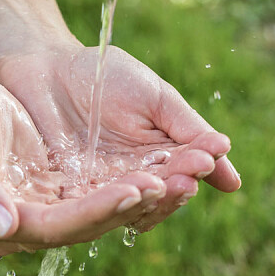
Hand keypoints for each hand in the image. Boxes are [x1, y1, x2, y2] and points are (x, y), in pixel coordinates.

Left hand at [0, 43, 239, 232]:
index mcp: (161, 161)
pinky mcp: (66, 198)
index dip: (194, 169)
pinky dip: (103, 205)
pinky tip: (117, 195)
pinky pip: (88, 209)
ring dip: (143, 201)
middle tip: (184, 179)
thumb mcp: (155, 98)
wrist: (46, 66)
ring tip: (154, 187)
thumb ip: (189, 130)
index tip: (204, 159)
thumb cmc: (105, 77)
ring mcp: (101, 193)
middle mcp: (134, 183)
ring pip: (128, 209)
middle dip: (172, 189)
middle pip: (159, 198)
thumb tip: (228, 161)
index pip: (184, 174)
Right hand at [0, 75, 168, 253]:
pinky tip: (167, 171)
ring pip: (103, 211)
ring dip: (143, 197)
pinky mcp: (60, 192)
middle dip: (133, 204)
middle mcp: (24, 226)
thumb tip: (6, 227)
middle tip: (177, 184)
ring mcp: (45, 210)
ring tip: (184, 177)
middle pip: (88, 224)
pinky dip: (134, 184)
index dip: (97, 211)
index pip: (57, 227)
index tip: (135, 191)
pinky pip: (103, 193)